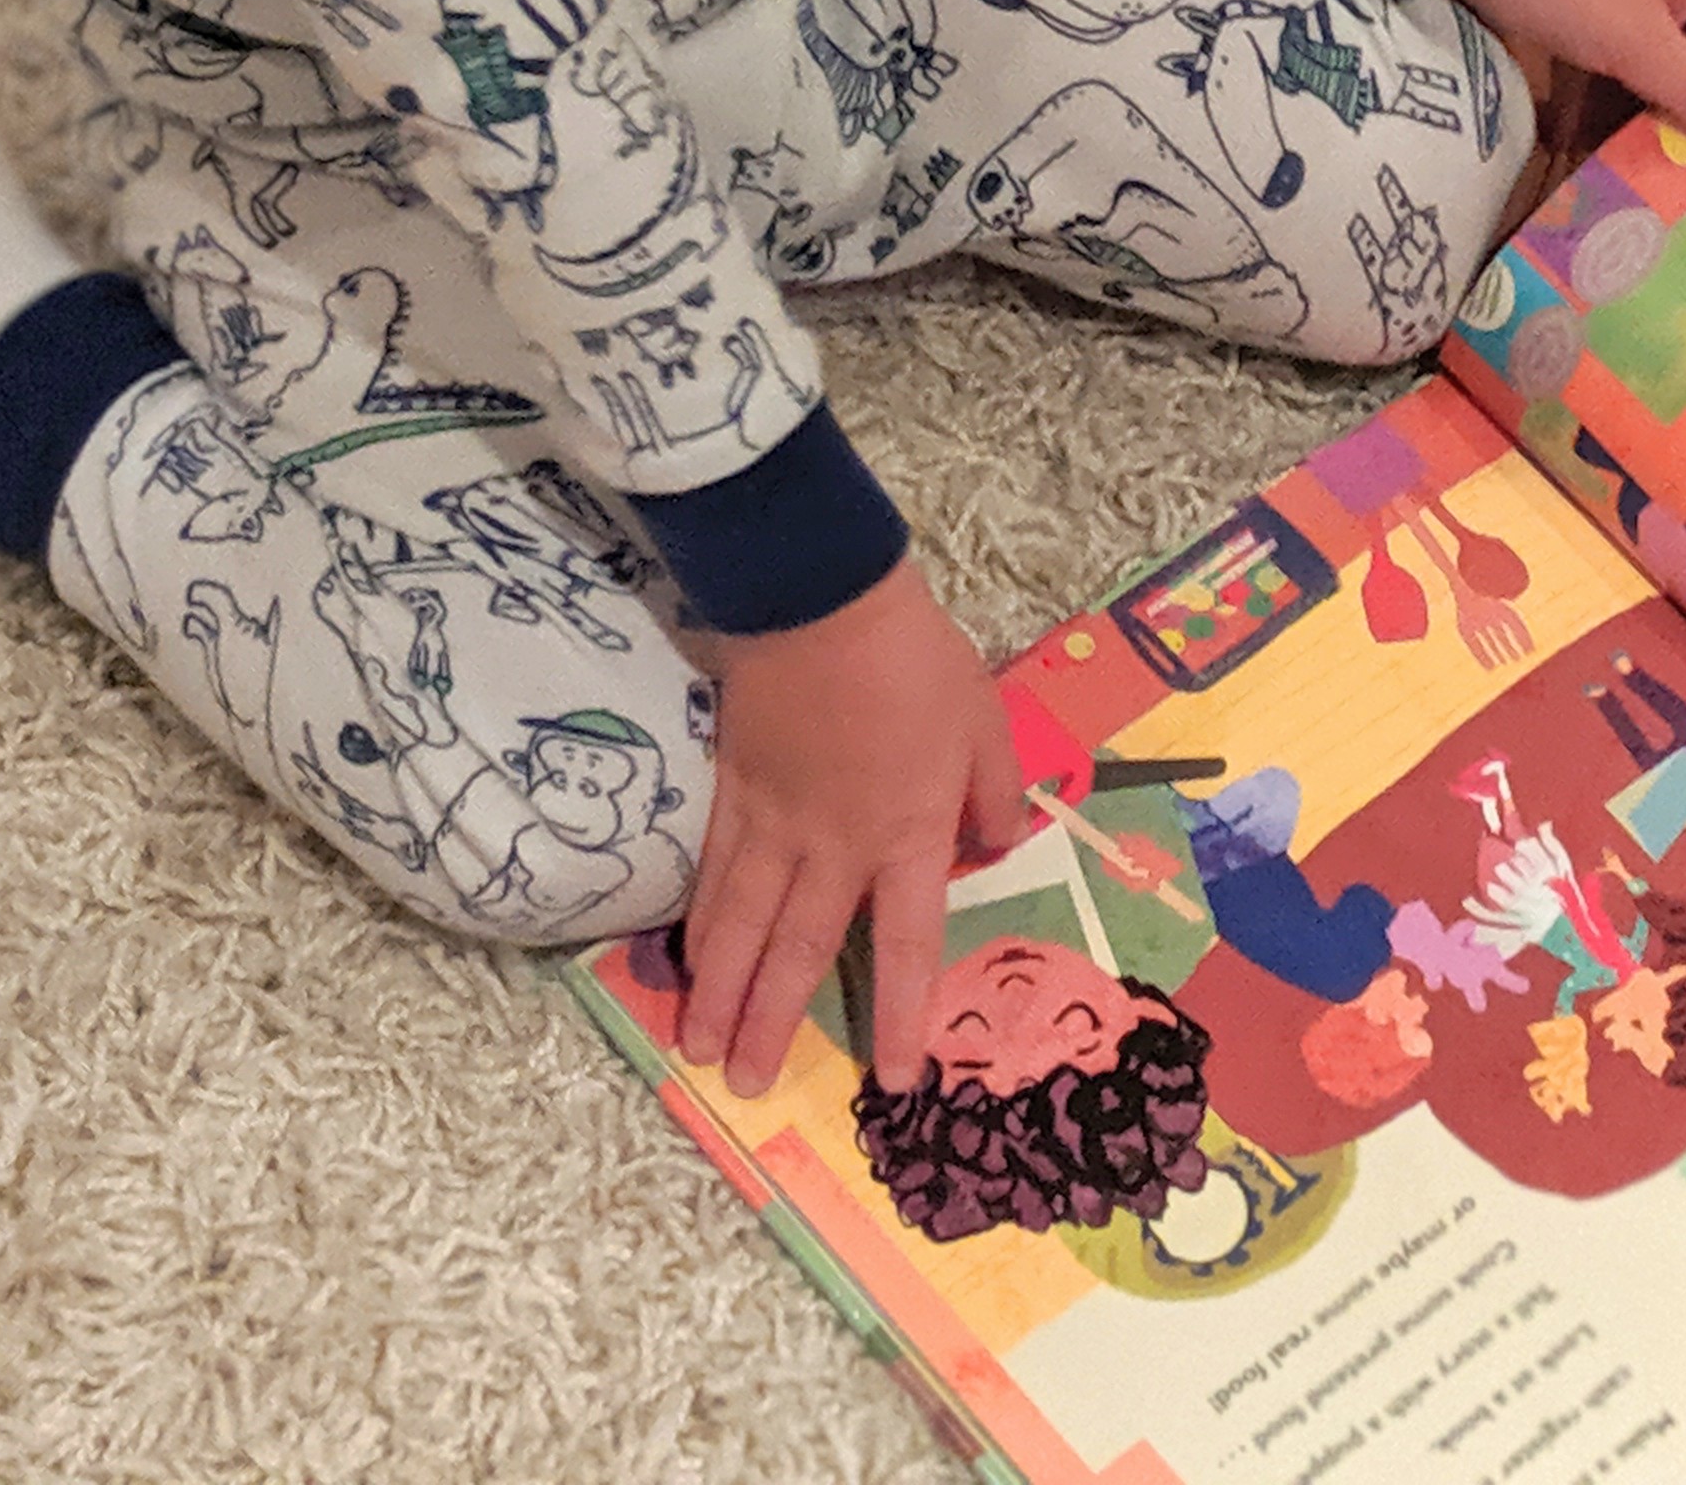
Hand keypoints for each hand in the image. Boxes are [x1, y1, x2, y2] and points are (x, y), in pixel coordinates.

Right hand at [678, 559, 1029, 1098]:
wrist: (821, 599)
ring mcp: (773, 823)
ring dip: (719, 991)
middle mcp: (836, 848)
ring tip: (697, 1047)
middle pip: (798, 952)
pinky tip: (685, 956)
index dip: (902, 1016)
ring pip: (740, 925)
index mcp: (908, 836)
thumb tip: (1000, 846)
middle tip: (745, 1086)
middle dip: (772, 1025)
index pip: (907, 946)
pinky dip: (698, 920)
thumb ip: (994, 792)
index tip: (894, 1079)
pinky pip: (712, 870)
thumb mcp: (984, 721)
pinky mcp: (731, 791)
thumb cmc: (914, 659)